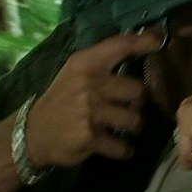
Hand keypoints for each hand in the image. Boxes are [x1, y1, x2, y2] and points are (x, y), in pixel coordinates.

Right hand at [24, 33, 160, 167]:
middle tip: (126, 106)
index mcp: (85, 63)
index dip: (143, 41)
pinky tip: (114, 145)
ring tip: (120, 126)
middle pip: (138, 90)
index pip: (120, 45)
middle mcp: (89, 84)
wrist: (33, 132)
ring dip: (132, 126)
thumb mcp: (76, 71)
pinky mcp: (90, 137)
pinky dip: (122, 149)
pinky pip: (123, 146)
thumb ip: (104, 60)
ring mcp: (90, 112)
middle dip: (137, 102)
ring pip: (135, 120)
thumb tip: (145, 43)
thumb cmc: (62, 98)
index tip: (159, 41)